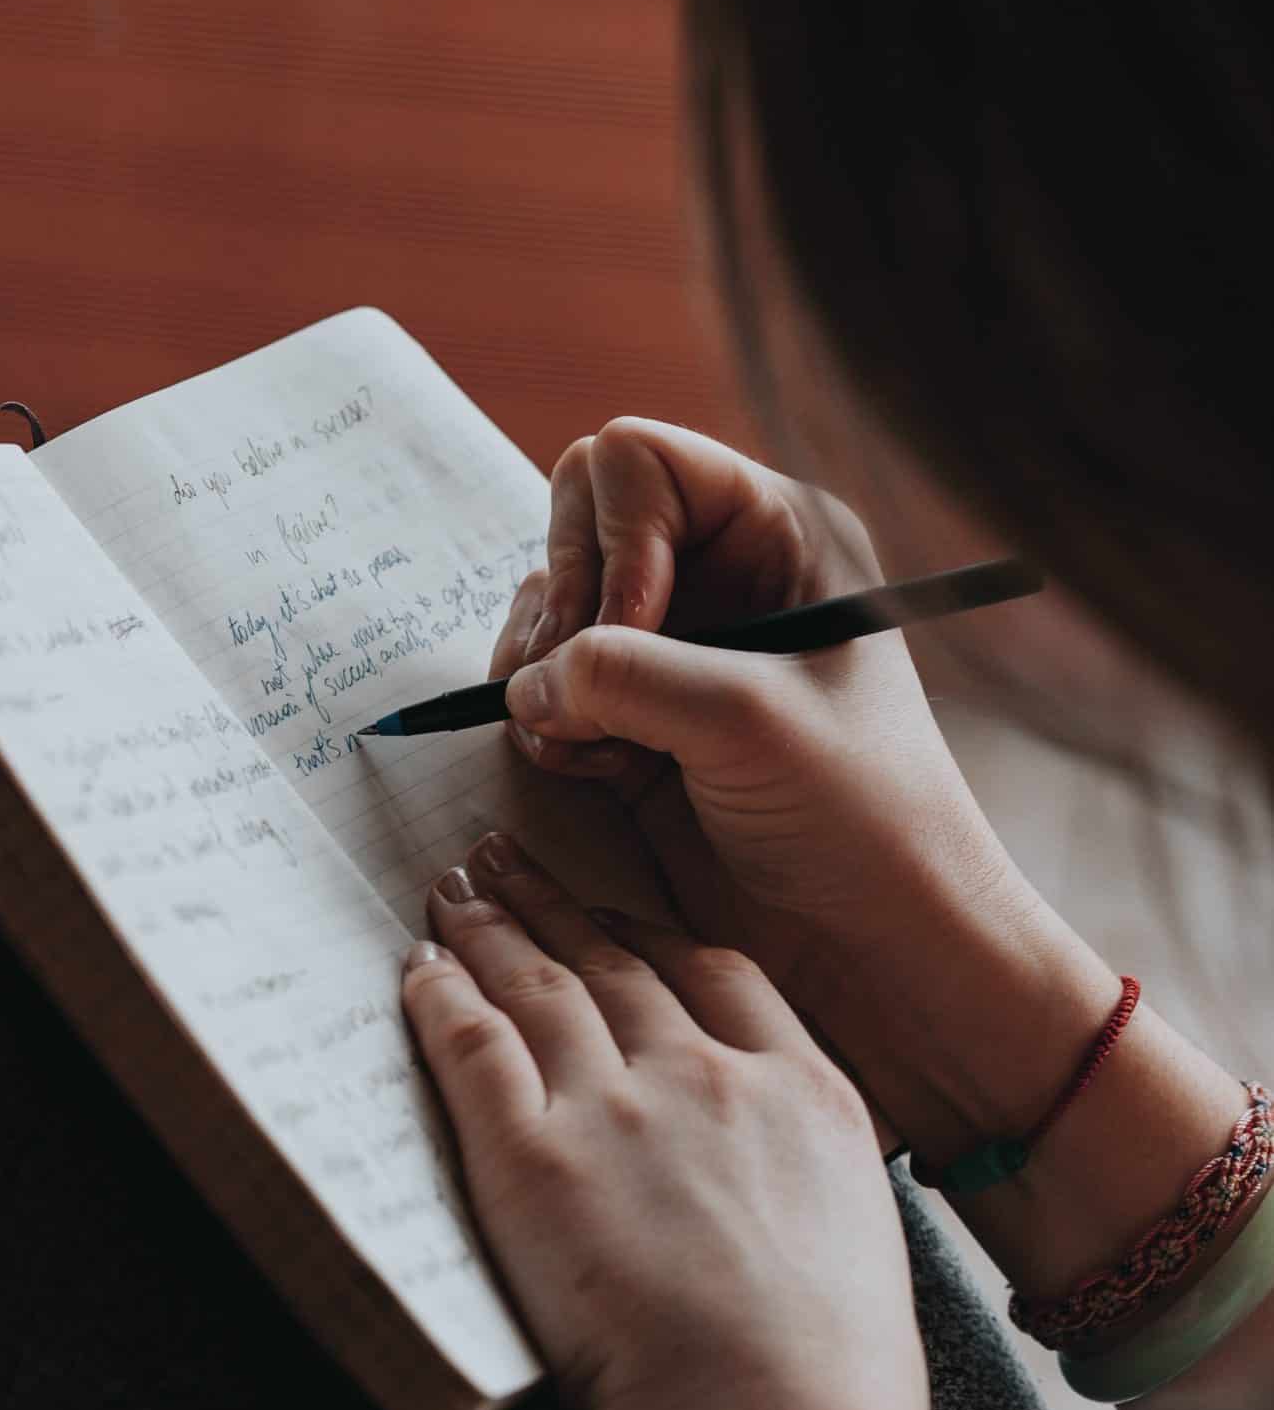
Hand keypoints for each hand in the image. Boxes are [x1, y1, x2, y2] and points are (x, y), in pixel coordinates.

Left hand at [402, 830, 929, 1409]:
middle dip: (554, 904)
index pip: (717, 972)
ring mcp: (618, 1108)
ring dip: (489, 928)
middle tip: (507, 861)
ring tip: (455, 891)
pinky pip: (471, 1046)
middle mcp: (709, 1075)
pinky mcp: (530, 1157)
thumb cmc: (831, 1389)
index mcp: (805, 1092)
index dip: (650, 929)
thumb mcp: (857, 1251)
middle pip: (615, 959)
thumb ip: (802, 1193)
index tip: (614, 911)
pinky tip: (419, 972)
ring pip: (539, 984)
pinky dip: (440, 999)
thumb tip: (766, 1208)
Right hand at [488, 420, 1111, 1155]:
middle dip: (563, 605)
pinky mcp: (635, 723)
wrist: (882, 947)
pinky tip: (595, 772)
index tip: (636, 631)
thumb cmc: (862, 819)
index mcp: (779, 533)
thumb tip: (527, 680)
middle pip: (574, 522)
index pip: (637, 462)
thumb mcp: (745, 719)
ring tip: (591, 743)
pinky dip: (545, 724)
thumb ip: (622, 670)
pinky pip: (544, 686)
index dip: (615, 540)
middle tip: (582, 691)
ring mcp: (673, 650)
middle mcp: (722, 575)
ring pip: (548, 608)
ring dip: (545, 673)